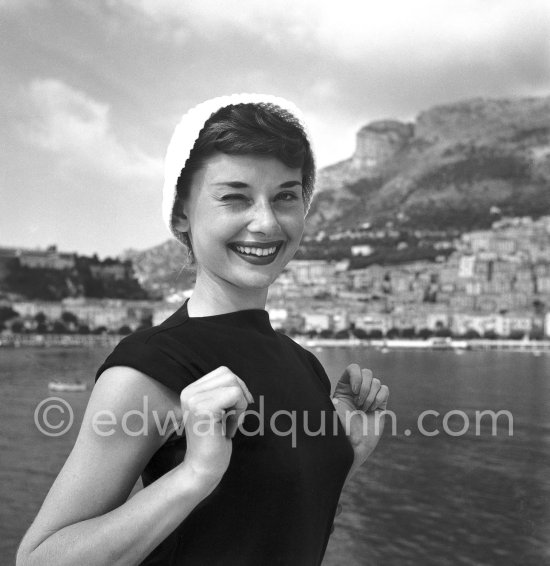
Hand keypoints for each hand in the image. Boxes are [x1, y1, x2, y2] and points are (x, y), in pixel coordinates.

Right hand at [179, 366, 252, 485]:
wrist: (203, 470)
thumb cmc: (215, 442)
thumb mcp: (218, 411)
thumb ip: (222, 393)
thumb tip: (240, 382)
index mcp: (191, 390)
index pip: (223, 373)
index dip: (236, 390)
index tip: (232, 413)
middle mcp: (189, 392)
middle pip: (229, 375)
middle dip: (239, 396)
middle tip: (232, 420)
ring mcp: (194, 399)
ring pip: (233, 383)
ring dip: (240, 405)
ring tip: (228, 424)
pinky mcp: (203, 408)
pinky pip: (236, 395)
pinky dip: (239, 412)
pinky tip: (228, 430)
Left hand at [332, 364, 388, 475]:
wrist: (351, 447)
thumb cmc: (338, 430)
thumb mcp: (331, 411)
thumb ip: (334, 399)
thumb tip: (332, 392)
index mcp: (344, 388)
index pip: (353, 368)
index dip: (356, 375)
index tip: (352, 392)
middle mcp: (357, 390)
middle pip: (367, 372)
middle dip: (364, 387)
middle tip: (358, 404)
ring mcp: (369, 397)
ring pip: (376, 382)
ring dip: (370, 396)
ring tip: (363, 410)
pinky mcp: (380, 405)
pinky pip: (385, 390)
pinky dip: (380, 398)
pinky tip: (372, 409)